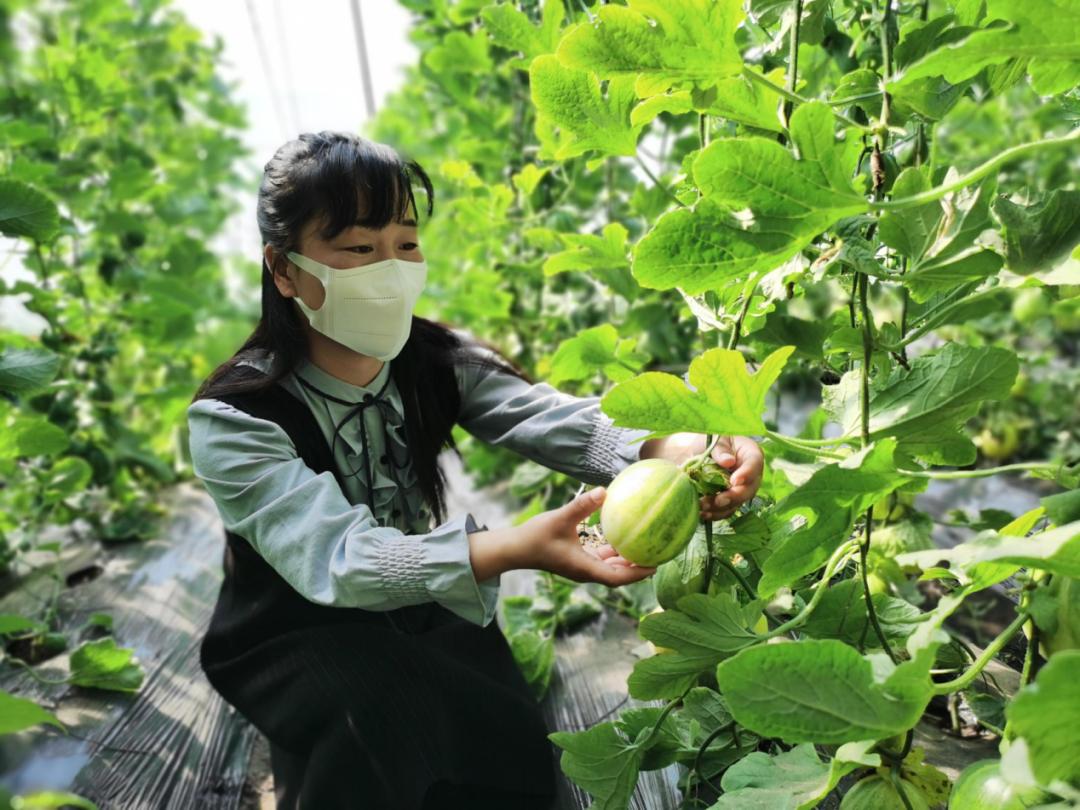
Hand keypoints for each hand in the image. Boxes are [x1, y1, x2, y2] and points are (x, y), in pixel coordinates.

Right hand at [512, 487, 655, 586]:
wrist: (515, 549)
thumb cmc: (535, 536)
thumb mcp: (560, 518)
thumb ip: (583, 505)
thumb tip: (605, 490)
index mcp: (584, 568)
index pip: (618, 577)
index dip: (638, 574)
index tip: (656, 565)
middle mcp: (585, 571)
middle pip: (618, 575)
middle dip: (637, 567)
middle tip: (658, 553)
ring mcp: (580, 566)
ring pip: (610, 567)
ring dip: (626, 559)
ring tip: (645, 545)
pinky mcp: (575, 560)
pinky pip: (600, 559)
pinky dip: (613, 552)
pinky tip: (621, 536)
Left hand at [699, 435, 763, 520]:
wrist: (705, 448)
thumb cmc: (714, 439)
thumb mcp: (716, 438)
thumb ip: (721, 449)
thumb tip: (728, 462)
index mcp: (751, 454)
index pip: (754, 464)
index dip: (746, 474)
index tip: (734, 481)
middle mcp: (751, 475)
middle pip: (748, 490)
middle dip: (733, 497)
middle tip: (718, 500)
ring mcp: (741, 489)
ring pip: (736, 504)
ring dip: (720, 508)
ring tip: (703, 508)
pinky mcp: (730, 499)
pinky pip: (726, 510)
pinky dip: (714, 514)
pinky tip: (702, 514)